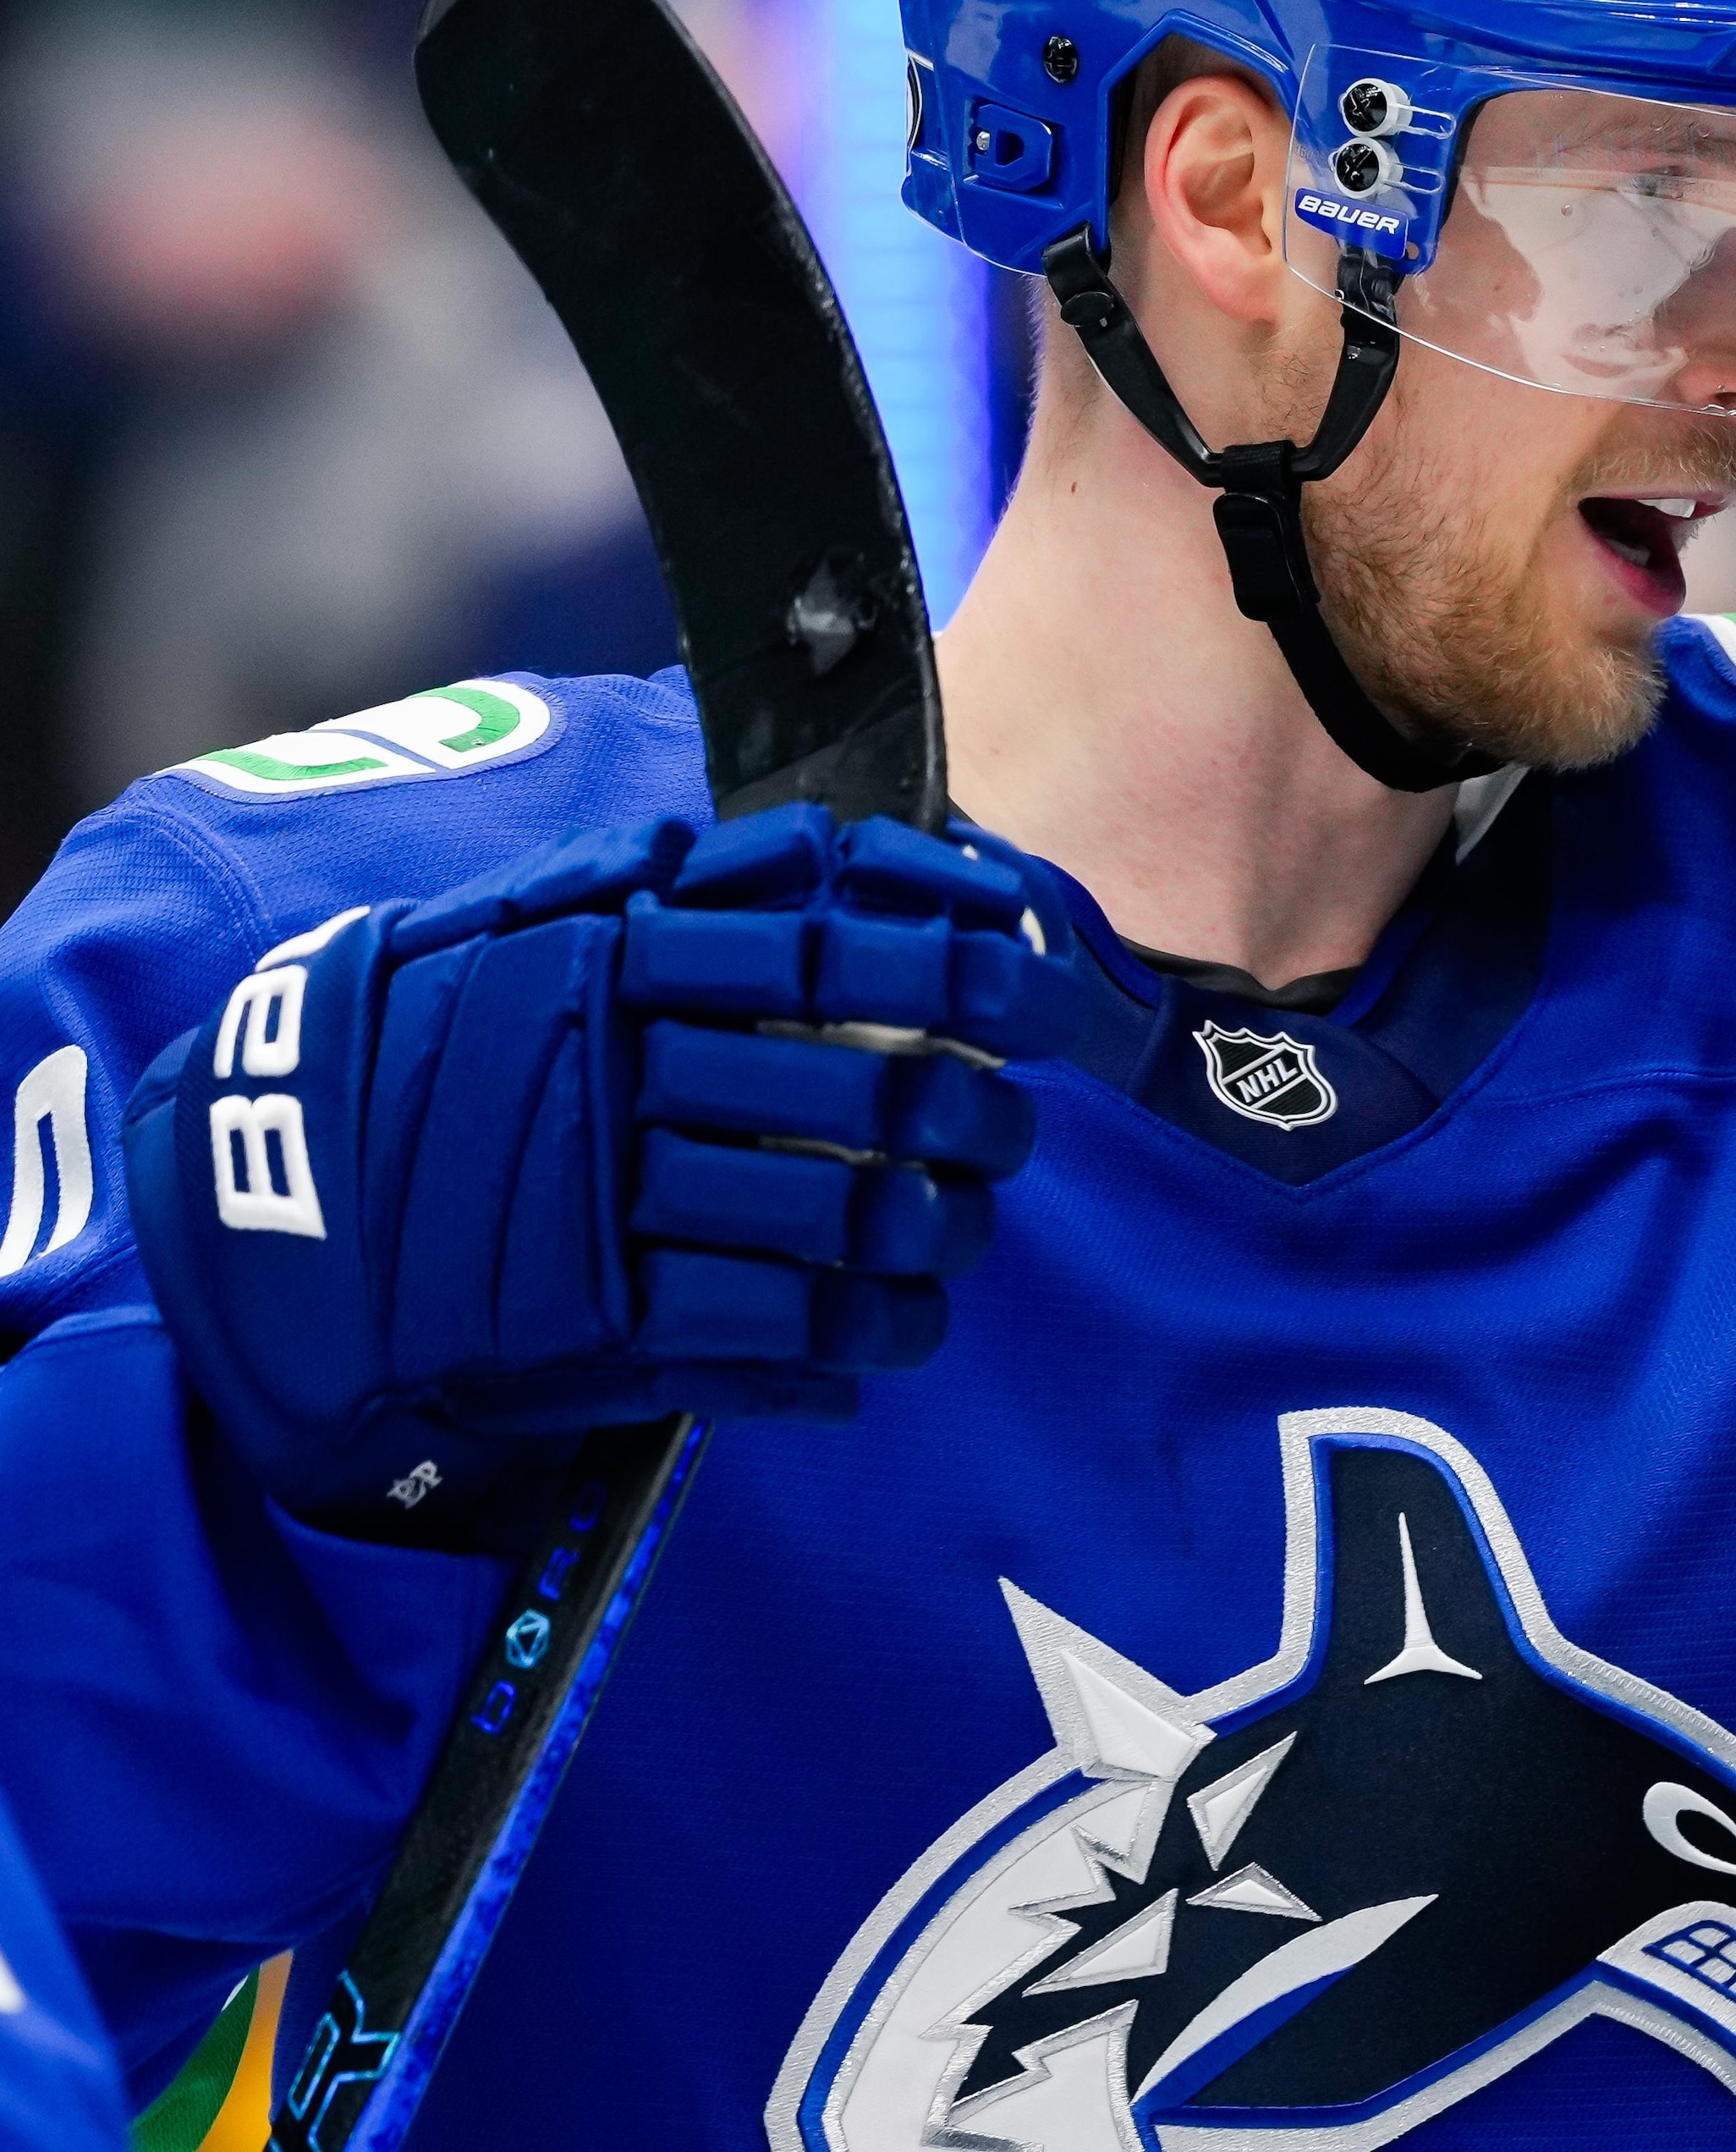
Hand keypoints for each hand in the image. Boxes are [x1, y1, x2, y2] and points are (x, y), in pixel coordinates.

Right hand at [123, 804, 1084, 1542]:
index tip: (1016, 978)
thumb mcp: (506, 932)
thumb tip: (799, 846)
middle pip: (858, 1098)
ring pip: (837, 1220)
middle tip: (1011, 1131)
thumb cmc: (414, 1053)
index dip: (936, 970)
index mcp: (607, 973)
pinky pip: (775, 1329)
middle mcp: (623, 1082)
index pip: (814, 959)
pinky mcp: (602, 1322)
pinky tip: (895, 1328)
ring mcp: (613, 1208)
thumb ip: (650, 883)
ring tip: (958, 1233)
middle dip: (967, 1122)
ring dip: (928, 1234)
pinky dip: (857, 1336)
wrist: (272, 1210)